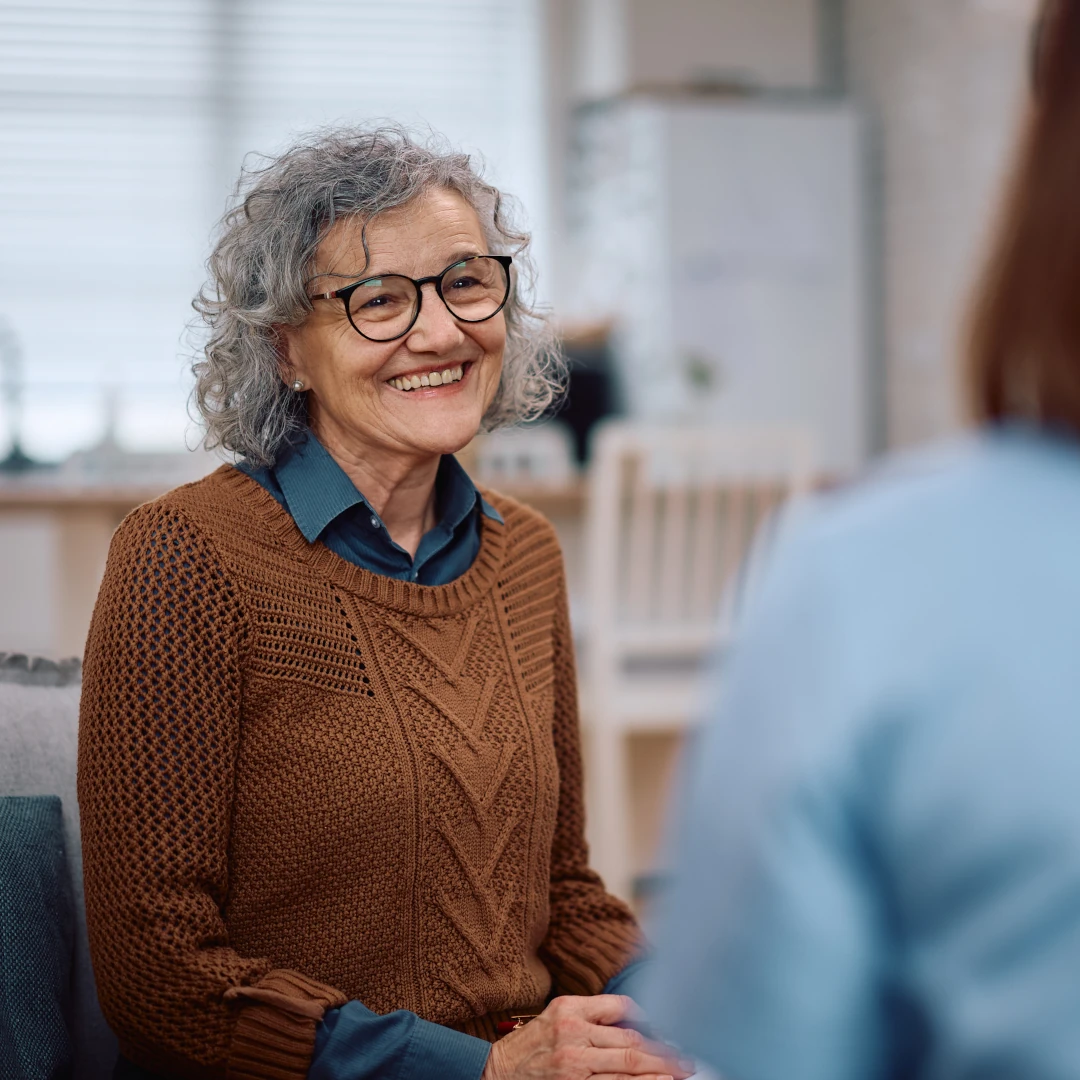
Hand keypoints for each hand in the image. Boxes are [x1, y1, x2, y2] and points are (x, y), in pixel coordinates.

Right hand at [481, 994, 694, 1079]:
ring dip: (659, 1071)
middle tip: (688, 1057)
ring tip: (681, 1072)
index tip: (670, 1029)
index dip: (650, 1019)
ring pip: (627, 1067)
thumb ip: (592, 1013)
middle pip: (631, 1041)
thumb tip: (637, 1018)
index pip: (621, 1008)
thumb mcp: (557, 1013)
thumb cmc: (531, 1044)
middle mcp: (573, 1034)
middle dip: (664, 1050)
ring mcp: (574, 1065)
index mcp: (570, 1009)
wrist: (496, 1072)